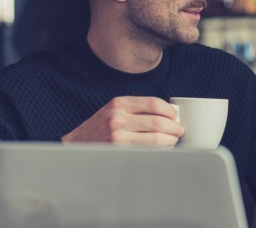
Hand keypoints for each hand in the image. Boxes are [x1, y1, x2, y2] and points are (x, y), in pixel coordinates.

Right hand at [61, 96, 182, 145]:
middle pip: (158, 122)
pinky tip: (162, 149)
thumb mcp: (115, 110)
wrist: (76, 145)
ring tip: (173, 140)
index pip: (153, 103)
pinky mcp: (119, 152)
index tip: (175, 116)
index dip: (169, 110)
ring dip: (170, 140)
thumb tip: (169, 114)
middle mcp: (118, 118)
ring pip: (156, 139)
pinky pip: (148, 151)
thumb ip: (137, 109)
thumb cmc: (100, 127)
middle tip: (179, 131)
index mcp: (119, 103)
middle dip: (174, 128)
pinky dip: (160, 150)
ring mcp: (118, 137)